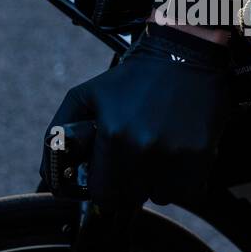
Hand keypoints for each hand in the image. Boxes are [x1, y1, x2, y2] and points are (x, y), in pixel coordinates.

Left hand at [41, 23, 232, 209]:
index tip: (111, 175)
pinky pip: (189, 190)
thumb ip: (59, 131)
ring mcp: (176, 156)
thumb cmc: (135, 76)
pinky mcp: (202, 156)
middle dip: (130, 183)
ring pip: (161, 196)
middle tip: (135, 158)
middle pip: (132, 198)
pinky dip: (183, 179)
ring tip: (159, 151)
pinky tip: (178, 152)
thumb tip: (48, 172)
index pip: (104, 195)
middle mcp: (144, 149)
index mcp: (113, 136)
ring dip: (158, 182)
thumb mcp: (87, 94)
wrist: (185, 53)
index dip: (106, 186)